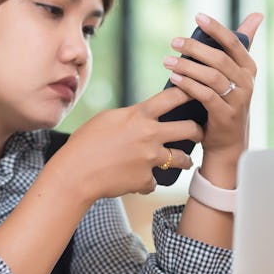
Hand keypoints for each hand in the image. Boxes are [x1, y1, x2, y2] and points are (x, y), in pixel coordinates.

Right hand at [54, 86, 203, 200]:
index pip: (173, 98)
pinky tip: (137, 179)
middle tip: (198, 132)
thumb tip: (145, 113)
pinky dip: (147, 181)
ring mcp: (150, 159)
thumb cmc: (85, 142)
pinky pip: (155, 181)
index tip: (197, 91)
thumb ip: (131, 116)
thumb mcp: (108, 119)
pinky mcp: (145, 179)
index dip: (189, 91)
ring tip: (184, 161)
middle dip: (198, 130)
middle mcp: (149, 135)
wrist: (75, 173)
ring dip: (184, 160)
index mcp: (139, 116)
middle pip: (190, 129)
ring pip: (182, 159)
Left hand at [164, 12, 263, 182]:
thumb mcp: (234, 75)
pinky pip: (205, 95)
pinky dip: (188, 85)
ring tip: (167, 60)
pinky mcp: (225, 115)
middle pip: (220, 59)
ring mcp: (238, 100)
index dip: (216, 28)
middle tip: (174, 42)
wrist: (228, 143)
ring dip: (187, 66)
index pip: (234, 43)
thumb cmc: (226, 102)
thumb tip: (256, 15)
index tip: (198, 16)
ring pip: (211, 76)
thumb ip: (238, 47)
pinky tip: (174, 78)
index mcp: (248, 68)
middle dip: (195, 48)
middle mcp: (247, 82)